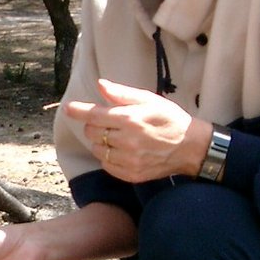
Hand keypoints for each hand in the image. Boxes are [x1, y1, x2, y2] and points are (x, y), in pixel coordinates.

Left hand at [64, 78, 208, 182]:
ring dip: (101, 142)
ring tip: (117, 137)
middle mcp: (127, 141)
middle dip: (94, 125)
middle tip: (107, 122)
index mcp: (130, 119)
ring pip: (98, 150)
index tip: (68, 108)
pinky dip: (108, 158)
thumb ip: (122, 94)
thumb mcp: (149, 100)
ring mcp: (129, 160)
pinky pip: (107, 166)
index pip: (95, 115)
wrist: (191, 147)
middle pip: (92, 133)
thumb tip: (101, 85)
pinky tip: (121, 151)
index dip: (78, 111)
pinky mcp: (131, 174)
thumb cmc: (170, 119)